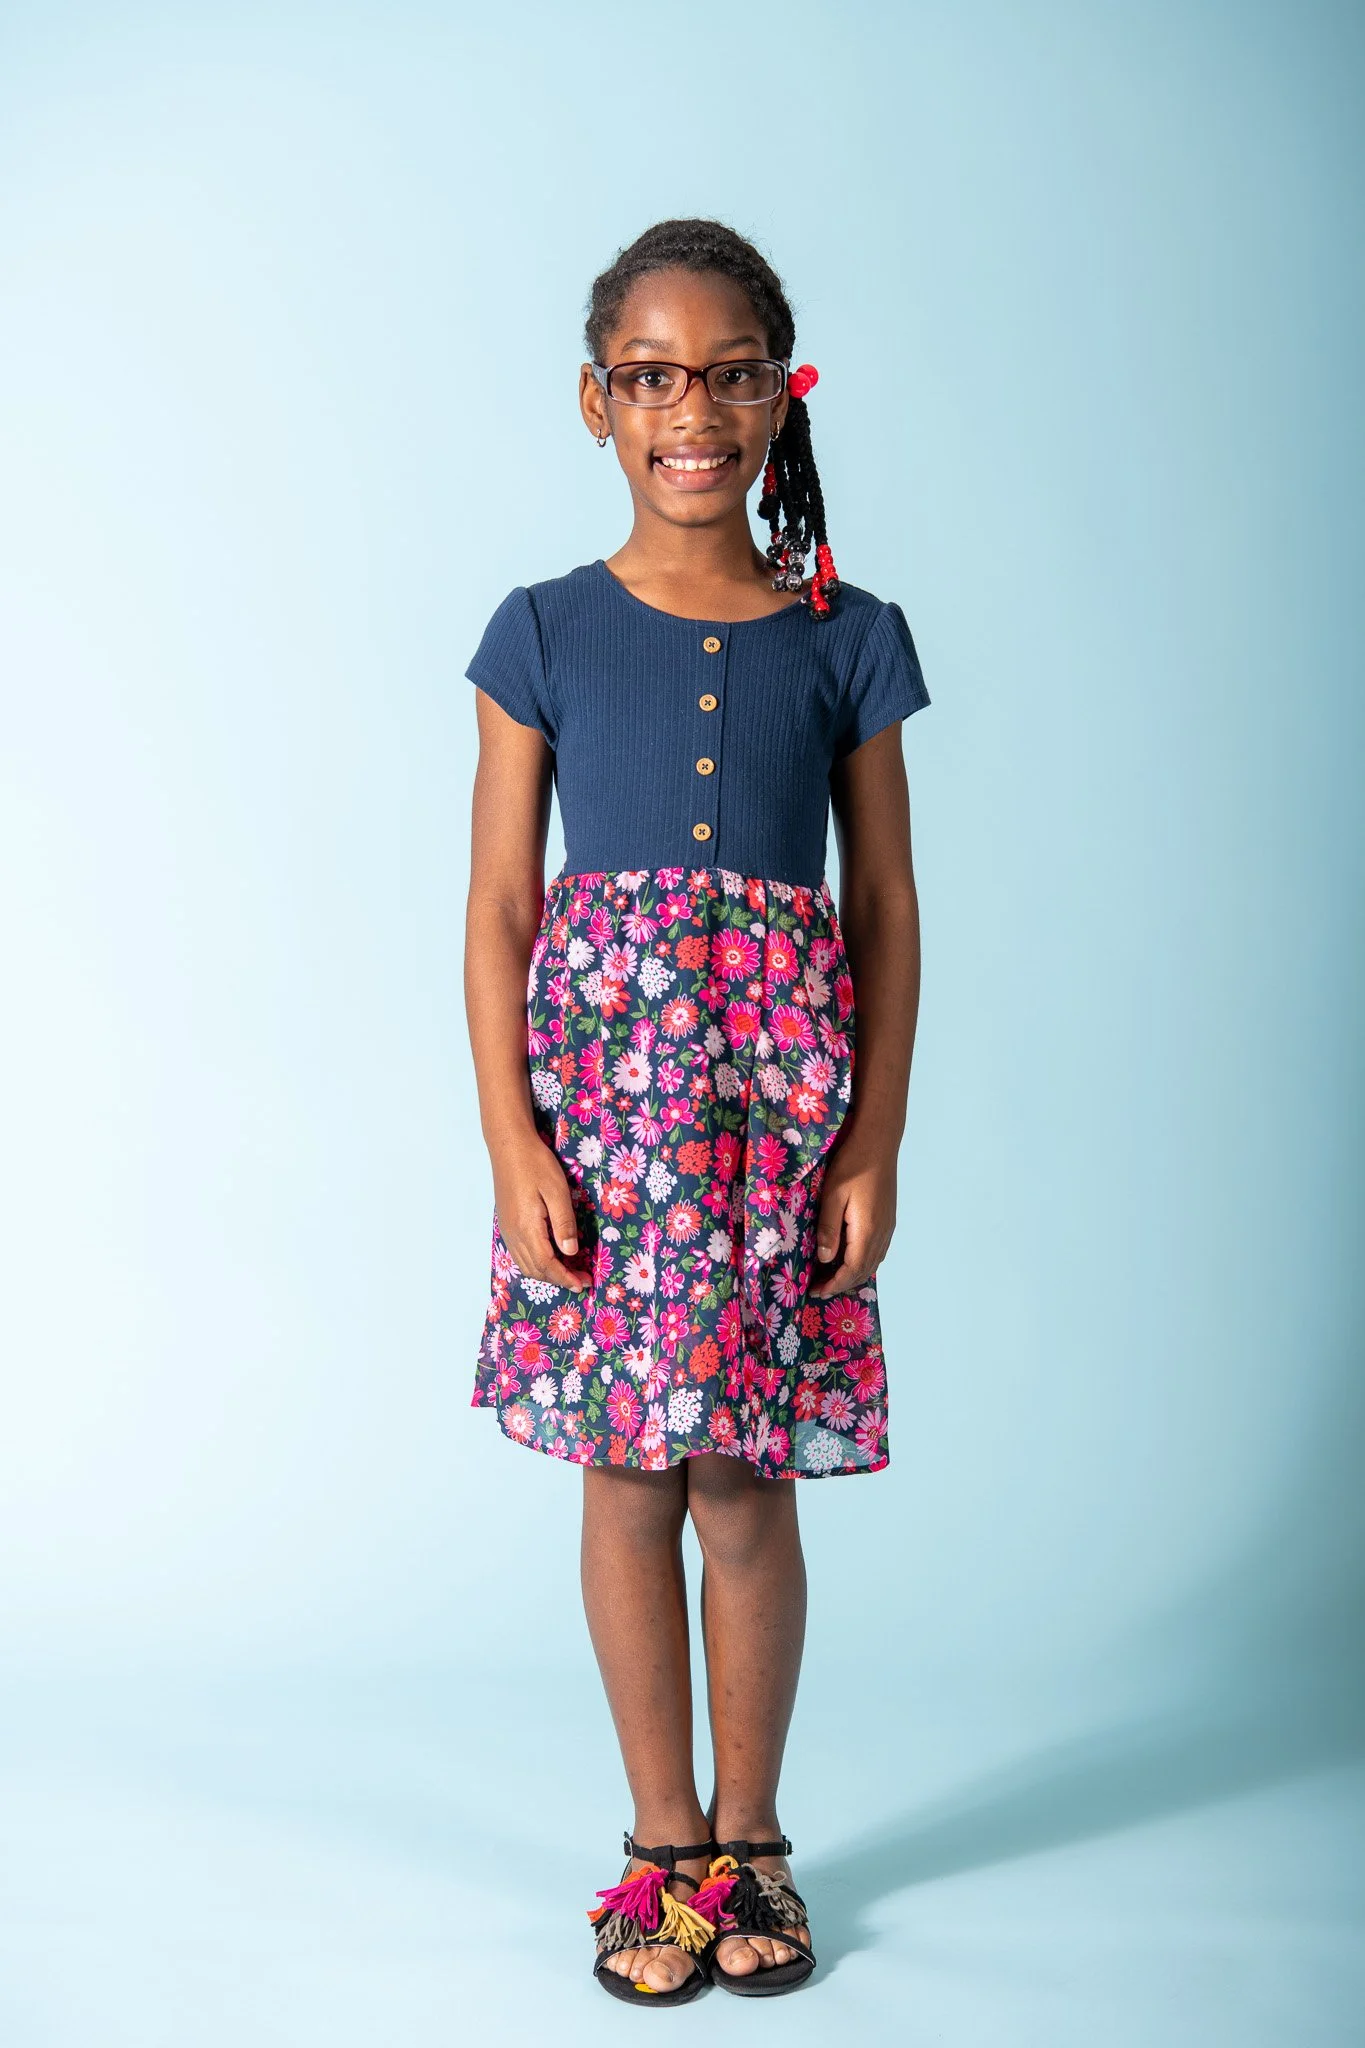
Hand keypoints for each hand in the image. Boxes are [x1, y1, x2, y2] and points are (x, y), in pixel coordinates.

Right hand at [491, 1132, 590, 1292]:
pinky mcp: (506, 1223)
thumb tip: (571, 1252)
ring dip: (546, 1273)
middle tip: (581, 1279)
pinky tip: (549, 1257)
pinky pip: (519, 1254)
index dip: (565, 1278)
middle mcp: (514, 1234)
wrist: (508, 1146)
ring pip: (525, 1264)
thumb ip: (564, 1223)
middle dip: (559, 1279)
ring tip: (568, 1272)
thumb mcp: (557, 1191)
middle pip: (535, 1270)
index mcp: (527, 1228)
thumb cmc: (536, 1164)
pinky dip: (535, 1263)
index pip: (547, 1265)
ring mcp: (507, 1230)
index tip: (583, 1284)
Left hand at [809, 1140, 896, 1297]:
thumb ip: (829, 1228)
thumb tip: (825, 1259)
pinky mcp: (888, 1218)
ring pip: (872, 1262)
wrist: (878, 1141)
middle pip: (864, 1270)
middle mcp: (881, 1233)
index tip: (815, 1292)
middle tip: (818, 1289)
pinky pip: (877, 1250)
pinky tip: (849, 1257)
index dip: (834, 1285)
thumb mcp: (832, 1194)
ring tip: (831, 1277)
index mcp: (867, 1230)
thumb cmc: (852, 1163)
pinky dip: (862, 1262)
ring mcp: (887, 1226)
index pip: (851, 1270)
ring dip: (853, 1274)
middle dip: (842, 1284)